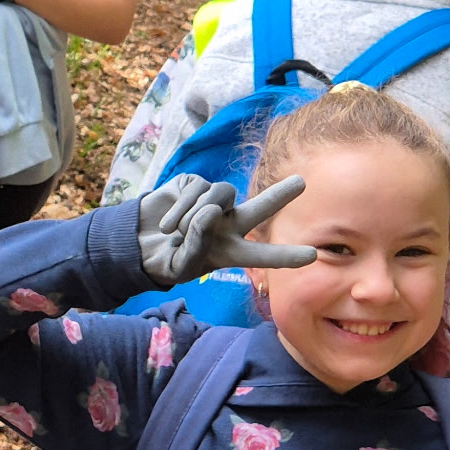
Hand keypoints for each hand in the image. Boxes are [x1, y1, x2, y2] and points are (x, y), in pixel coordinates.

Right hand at [136, 173, 314, 286]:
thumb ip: (196, 245)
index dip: (286, 256)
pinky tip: (167, 224)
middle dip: (279, 195)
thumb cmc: (165, 261)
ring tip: (174, 233)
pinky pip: (196, 190)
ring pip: (219, 197)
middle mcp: (227, 224)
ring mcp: (211, 202)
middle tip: (302, 183)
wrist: (137, 242)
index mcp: (230, 251)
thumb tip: (211, 211)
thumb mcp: (179, 266)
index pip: (262, 254)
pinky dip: (180, 208)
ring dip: (195, 215)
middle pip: (259, 208)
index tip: (312, 256)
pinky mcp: (193, 184)